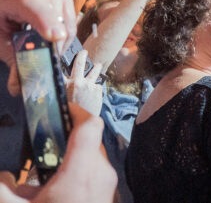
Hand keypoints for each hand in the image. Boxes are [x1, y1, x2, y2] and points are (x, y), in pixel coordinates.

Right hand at [0, 104, 117, 202]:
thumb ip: (4, 191)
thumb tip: (1, 177)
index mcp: (81, 172)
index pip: (90, 125)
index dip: (78, 111)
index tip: (62, 108)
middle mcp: (101, 174)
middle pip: (90, 141)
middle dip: (69, 139)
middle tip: (47, 143)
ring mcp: (108, 186)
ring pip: (92, 160)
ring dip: (71, 160)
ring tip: (47, 174)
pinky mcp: (109, 196)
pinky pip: (95, 176)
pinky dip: (77, 176)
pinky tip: (55, 191)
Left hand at [1, 0, 75, 94]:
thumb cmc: (0, 10)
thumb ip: (11, 57)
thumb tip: (18, 87)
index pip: (37, 8)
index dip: (47, 23)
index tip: (55, 38)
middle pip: (58, 24)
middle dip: (52, 49)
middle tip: (42, 66)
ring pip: (68, 27)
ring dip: (58, 43)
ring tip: (42, 49)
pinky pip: (70, 23)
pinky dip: (61, 35)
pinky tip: (46, 38)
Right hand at [66, 51, 102, 116]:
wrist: (84, 120)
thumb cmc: (71, 112)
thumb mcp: (63, 100)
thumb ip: (64, 90)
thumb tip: (61, 84)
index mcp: (67, 85)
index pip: (62, 71)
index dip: (61, 65)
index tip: (63, 58)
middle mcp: (79, 82)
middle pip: (79, 65)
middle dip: (81, 57)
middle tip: (84, 52)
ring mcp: (90, 85)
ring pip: (94, 73)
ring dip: (96, 68)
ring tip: (98, 65)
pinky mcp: (98, 90)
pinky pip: (97, 86)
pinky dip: (96, 88)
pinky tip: (94, 92)